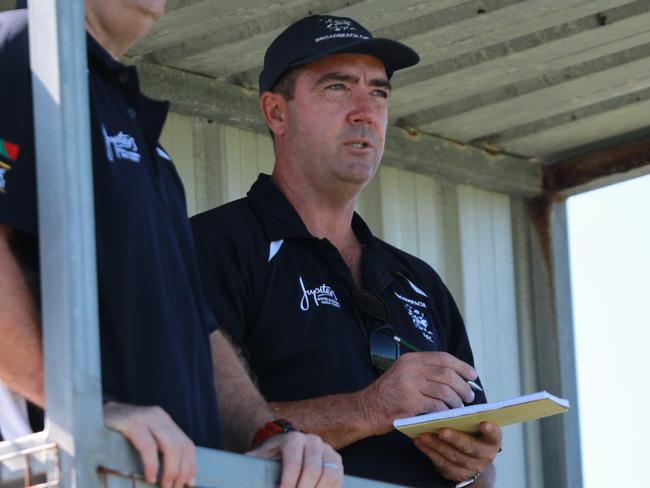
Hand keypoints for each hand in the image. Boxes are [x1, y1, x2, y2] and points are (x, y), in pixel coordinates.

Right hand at [104, 402, 195, 487]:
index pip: (186, 443)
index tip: (190, 483)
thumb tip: (173, 476)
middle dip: (181, 471)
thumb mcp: (142, 437)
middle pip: (181, 446)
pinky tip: (150, 477)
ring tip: (165, 486)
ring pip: (170, 445)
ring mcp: (145, 417)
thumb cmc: (117, 434)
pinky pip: (148, 446)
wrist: (91, 414)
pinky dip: (152, 464)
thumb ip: (157, 449)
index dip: (191, 465)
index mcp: (164, 420)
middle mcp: (158, 416)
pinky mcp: (130, 422)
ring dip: (171, 470)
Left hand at [246, 432, 342, 487]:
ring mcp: (327, 450)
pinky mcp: (337, 462)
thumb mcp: (261, 457)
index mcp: (293, 439)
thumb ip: (250, 464)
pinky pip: (337, 479)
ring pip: (329, 475)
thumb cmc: (273, 456)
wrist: (289, 447)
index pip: (293, 463)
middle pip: (312, 470)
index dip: (288, 483)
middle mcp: (313, 441)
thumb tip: (233, 471)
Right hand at [358, 352, 477, 433]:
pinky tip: (446, 413)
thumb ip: (424, 371)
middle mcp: (411, 368)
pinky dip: (445, 410)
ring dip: (456, 400)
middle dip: (462, 386)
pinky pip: (437, 405)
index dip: (461, 366)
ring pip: (445, 390)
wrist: (367, 408)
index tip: (472, 375)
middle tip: (469, 395)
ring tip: (459, 406)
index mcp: (411, 359)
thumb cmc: (388, 393)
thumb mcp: (403, 373)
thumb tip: (454, 376)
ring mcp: (410, 385)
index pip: (443, 358)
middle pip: (447, 374)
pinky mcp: (411, 402)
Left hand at [413, 422, 501, 482]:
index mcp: (492, 442)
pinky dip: (428, 451)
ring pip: (452, 456)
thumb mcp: (476, 427)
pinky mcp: (456, 473)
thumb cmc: (472, 435)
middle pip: (470, 447)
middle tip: (442, 431)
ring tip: (424, 434)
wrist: (473, 460)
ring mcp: (471, 467)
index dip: (491, 430)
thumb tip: (452, 402)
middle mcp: (484, 456)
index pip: (494, 436)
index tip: (485, 423)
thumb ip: (470, 419)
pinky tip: (420, 441)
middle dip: (455, 438)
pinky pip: (440, 462)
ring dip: (436, 444)